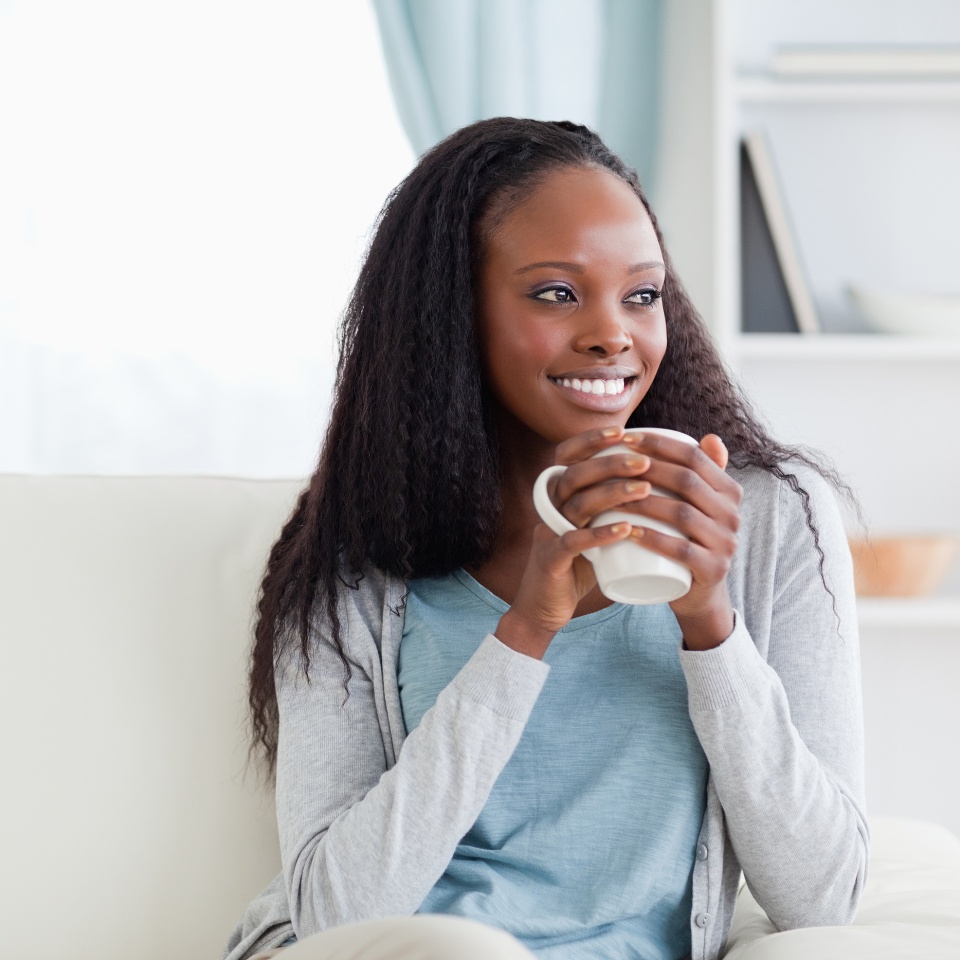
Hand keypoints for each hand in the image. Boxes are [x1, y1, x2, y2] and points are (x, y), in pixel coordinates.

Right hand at [497, 426, 655, 657]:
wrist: (547, 607)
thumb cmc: (579, 564)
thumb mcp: (594, 526)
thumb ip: (613, 504)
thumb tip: (656, 478)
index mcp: (558, 495)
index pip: (568, 456)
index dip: (591, 440)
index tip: (623, 431)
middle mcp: (550, 508)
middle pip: (576, 474)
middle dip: (610, 462)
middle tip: (645, 462)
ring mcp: (548, 533)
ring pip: (576, 503)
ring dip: (612, 493)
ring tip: (645, 489)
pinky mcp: (550, 560)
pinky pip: (573, 542)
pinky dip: (600, 534)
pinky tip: (625, 529)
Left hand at [619, 431, 741, 648]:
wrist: (698, 594)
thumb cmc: (687, 540)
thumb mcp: (699, 506)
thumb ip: (704, 473)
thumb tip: (708, 436)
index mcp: (729, 492)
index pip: (694, 457)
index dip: (660, 444)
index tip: (625, 439)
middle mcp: (732, 514)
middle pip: (686, 482)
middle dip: (647, 468)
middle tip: (612, 465)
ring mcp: (725, 543)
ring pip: (681, 514)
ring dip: (643, 503)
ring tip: (612, 497)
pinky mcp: (713, 570)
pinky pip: (681, 551)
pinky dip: (652, 539)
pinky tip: (628, 531)